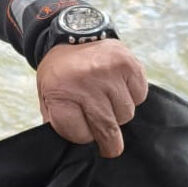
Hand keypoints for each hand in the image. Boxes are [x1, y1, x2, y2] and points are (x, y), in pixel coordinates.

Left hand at [37, 40, 148, 157]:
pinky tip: (118, 86)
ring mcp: (109, 72)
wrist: (73, 36)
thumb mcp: (48, 98)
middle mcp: (86, 82)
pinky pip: (139, 96)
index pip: (80, 134)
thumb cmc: (61, 75)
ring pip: (126, 114)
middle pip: (107, 128)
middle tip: (110, 148)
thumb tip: (78, 150)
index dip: (82, 136)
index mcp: (61, 92)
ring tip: (106, 99)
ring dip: (118, 113)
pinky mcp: (130, 64)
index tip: (82, 130)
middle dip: (109, 143)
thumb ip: (59, 123)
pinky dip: (131, 96)